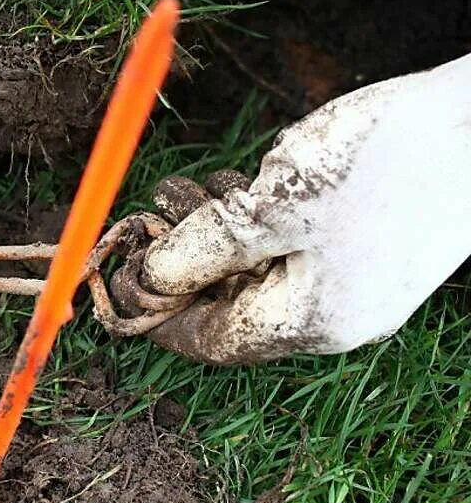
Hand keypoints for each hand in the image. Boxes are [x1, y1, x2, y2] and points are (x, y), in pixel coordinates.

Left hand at [139, 53, 470, 364]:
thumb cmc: (384, 162)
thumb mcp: (271, 207)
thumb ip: (203, 251)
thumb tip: (148, 283)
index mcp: (310, 321)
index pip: (210, 340)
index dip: (156, 312)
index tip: (117, 276)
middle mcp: (335, 316)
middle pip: (231, 305)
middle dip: (181, 262)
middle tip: (149, 213)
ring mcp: (357, 284)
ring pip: (258, 271)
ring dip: (211, 235)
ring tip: (182, 190)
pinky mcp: (370, 248)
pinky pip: (292, 249)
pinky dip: (253, 222)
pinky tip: (238, 185)